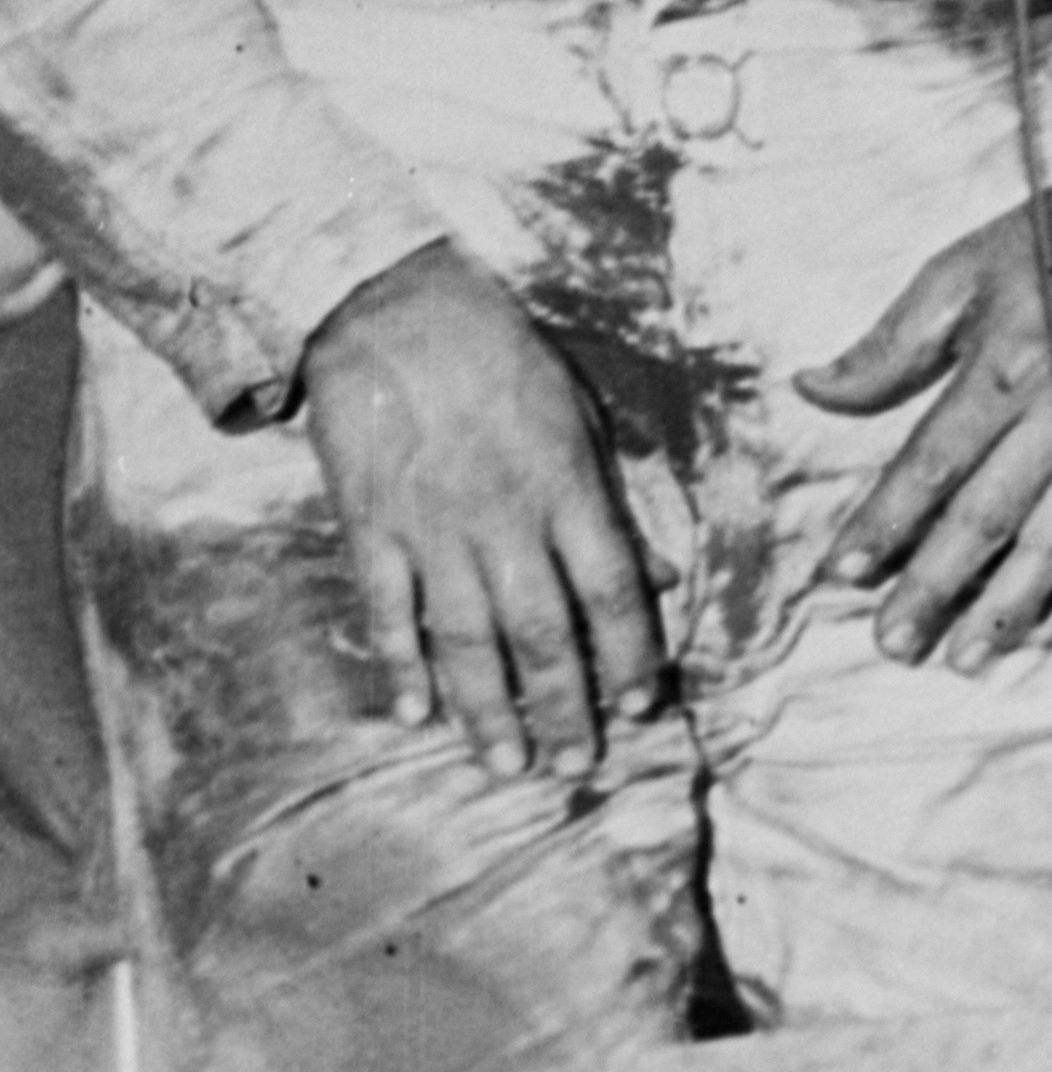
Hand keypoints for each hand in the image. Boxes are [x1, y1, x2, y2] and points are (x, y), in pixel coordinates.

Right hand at [303, 241, 662, 780]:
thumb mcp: (581, 413)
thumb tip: (660, 577)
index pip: (613, 592)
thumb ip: (615, 500)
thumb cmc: (500, 354)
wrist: (393, 305)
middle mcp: (505, 519)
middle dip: (564, 707)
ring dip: (488, 711)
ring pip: (466, 641)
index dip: (631, 657)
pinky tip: (414, 714)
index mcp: (567, 487)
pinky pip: (387, 612)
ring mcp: (433, 528)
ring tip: (507, 764)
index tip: (642, 707)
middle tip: (576, 765)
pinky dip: (400, 668)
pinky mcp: (371, 526)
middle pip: (542, 634)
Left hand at [791, 149, 1051, 672]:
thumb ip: (887, 346)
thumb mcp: (956, 274)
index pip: (935, 460)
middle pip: (990, 515)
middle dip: (937, 584)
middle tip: (894, 642)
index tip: (842, 570)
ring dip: (1008, 606)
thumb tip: (811, 390)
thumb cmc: (1045, 252)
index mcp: (1006, 361)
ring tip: (962, 656)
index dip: (886, 519)